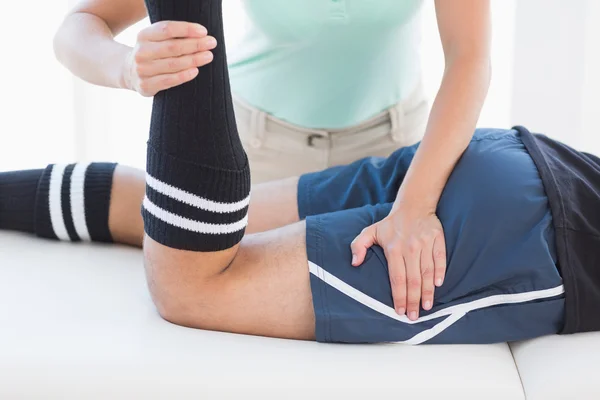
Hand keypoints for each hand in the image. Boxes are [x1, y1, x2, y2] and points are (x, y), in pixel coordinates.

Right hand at [122, 21, 216, 96]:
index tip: (204, 32)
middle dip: (195, 45)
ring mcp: (142, 69)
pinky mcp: (146, 85)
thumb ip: (174, 37)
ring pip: (173, 64)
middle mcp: (141, 52)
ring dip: (193, 60)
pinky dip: (184, 76)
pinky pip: (169, 80)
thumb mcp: (157, 40)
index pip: (167, 29)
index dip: (187, 29)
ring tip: (208, 56)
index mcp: (144, 35)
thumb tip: (202, 36)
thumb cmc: (154, 53)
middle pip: (172, 47)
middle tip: (212, 43)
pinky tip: (196, 71)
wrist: (130, 72)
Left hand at [350, 206, 446, 320]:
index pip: (397, 278)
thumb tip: (354, 262)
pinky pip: (440, 259)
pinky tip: (438, 285)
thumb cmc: (391, 223)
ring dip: (428, 291)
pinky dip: (440, 272)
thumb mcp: (370, 231)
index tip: (399, 311)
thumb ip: (358, 246)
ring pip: (427, 272)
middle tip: (413, 317)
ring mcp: (424, 244)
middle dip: (413, 300)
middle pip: (413, 279)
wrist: (414, 205)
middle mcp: (410, 247)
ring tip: (426, 307)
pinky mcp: (437, 239)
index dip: (399, 296)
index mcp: (393, 248)